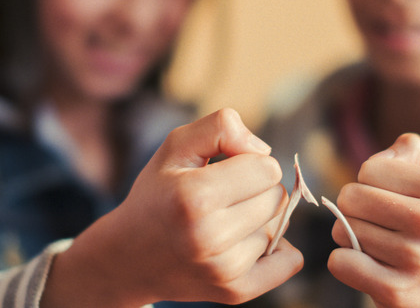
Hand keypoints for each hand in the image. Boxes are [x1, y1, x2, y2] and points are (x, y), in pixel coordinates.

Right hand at [41, 108, 302, 307]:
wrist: (128, 257)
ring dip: (260, 220)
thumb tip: (264, 151)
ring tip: (224, 222)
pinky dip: (279, 250)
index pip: (267, 168)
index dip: (250, 162)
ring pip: (281, 227)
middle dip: (257, 190)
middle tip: (224, 197)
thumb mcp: (177, 146)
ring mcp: (223, 270)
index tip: (226, 170)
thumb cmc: (158, 193)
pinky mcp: (235, 292)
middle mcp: (209, 237)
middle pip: (278, 197)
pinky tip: (246, 242)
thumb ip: (221, 127)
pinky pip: (290, 261)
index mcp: (194, 196)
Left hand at [327, 133, 419, 307]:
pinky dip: (345, 263)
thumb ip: (409, 151)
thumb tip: (374, 165)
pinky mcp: (397, 293)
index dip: (370, 183)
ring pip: (342, 231)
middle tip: (378, 225)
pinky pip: (340, 262)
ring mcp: (416, 260)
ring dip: (352, 238)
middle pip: (350, 198)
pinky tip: (369, 267)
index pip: (369, 169)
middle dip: (355, 210)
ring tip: (381, 248)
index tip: (389, 199)